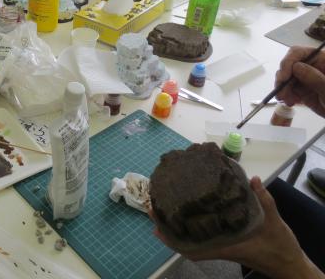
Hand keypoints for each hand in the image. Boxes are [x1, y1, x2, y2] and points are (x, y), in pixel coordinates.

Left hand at [150, 177, 318, 278]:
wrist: (289, 263)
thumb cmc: (280, 247)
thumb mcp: (274, 222)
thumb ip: (264, 200)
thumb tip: (252, 180)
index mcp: (227, 246)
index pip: (194, 249)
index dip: (173, 241)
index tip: (156, 228)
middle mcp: (221, 248)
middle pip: (187, 244)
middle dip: (168, 230)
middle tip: (152, 210)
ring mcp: (223, 246)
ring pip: (193, 240)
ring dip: (176, 228)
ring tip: (162, 210)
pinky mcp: (228, 242)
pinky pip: (204, 237)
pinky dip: (191, 228)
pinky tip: (184, 215)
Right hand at [275, 46, 324, 117]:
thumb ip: (315, 78)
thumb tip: (296, 66)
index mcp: (321, 60)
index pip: (299, 53)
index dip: (288, 62)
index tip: (283, 77)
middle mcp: (312, 66)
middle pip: (289, 65)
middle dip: (282, 78)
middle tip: (280, 93)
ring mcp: (306, 78)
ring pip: (286, 78)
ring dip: (282, 88)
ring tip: (286, 100)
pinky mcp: (303, 90)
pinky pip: (288, 89)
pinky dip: (285, 95)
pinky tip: (289, 102)